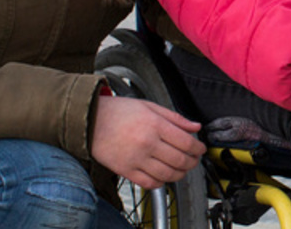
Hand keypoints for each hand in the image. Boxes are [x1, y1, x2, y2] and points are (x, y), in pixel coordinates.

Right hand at [91, 95, 205, 188]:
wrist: (90, 121)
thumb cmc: (118, 112)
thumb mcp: (149, 106)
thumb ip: (175, 117)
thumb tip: (195, 126)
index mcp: (155, 125)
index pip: (186, 142)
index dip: (198, 148)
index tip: (201, 149)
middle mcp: (147, 143)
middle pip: (180, 160)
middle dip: (192, 162)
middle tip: (194, 159)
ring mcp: (136, 159)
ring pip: (168, 174)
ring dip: (180, 174)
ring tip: (182, 168)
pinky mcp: (126, 171)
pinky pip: (150, 183)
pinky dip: (161, 182)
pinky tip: (164, 176)